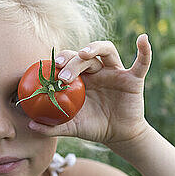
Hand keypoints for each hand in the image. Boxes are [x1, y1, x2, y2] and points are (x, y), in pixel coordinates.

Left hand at [28, 34, 151, 145]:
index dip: (59, 61)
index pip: (68, 61)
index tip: (49, 68)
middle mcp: (97, 70)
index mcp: (81, 78)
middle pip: (84, 57)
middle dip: (72, 62)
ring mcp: (115, 72)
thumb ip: (51, 126)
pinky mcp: (133, 78)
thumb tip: (30, 125)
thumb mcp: (71, 127)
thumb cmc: (93, 126)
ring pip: (105, 51)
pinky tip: (142, 39)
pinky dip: (144, 50)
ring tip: (84, 54)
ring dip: (94, 48)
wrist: (117, 135)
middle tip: (62, 75)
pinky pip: (142, 62)